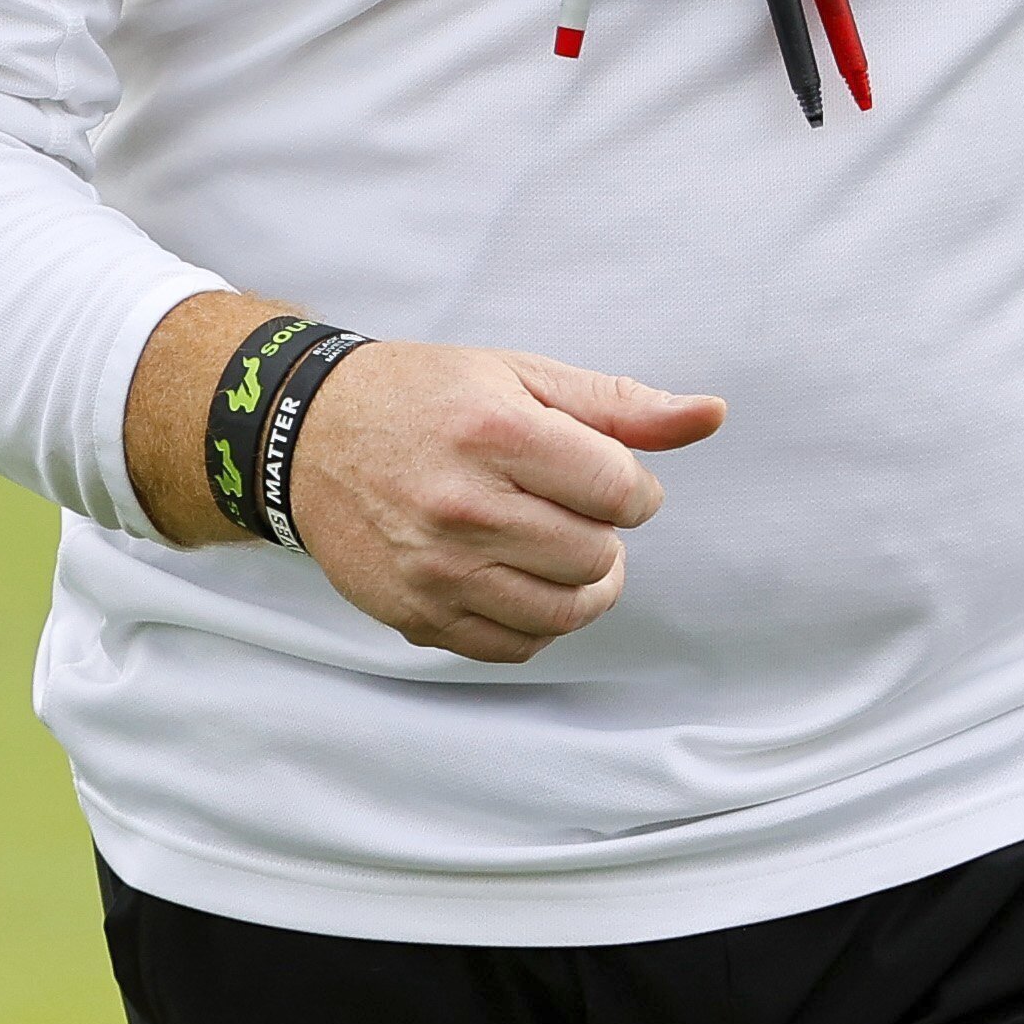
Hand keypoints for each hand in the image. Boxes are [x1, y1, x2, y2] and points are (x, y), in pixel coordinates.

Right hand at [282, 344, 723, 665]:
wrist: (311, 436)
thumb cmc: (428, 398)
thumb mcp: (524, 378)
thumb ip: (622, 405)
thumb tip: (712, 415)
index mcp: (496, 436)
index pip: (620, 492)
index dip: (636, 490)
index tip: (615, 480)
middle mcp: (463, 509)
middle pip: (595, 557)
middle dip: (605, 535)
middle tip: (574, 508)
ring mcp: (434, 571)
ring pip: (562, 612)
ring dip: (582, 585)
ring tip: (562, 547)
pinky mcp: (414, 616)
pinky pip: (514, 646)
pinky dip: (538, 622)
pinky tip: (523, 579)